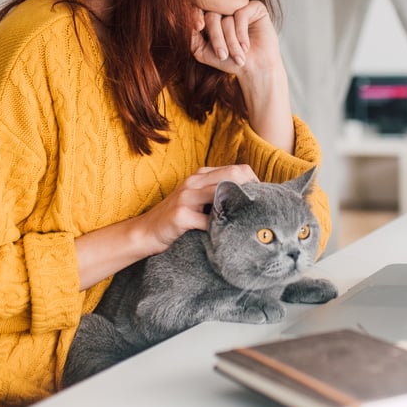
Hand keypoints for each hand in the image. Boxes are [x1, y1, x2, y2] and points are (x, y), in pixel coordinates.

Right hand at [137, 165, 257, 250]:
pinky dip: (221, 229)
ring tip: (249, 222)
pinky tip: (229, 237)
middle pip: (234, 175)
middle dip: (253, 191)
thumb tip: (251, 203)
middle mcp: (194, 181)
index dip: (254, 184)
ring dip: (239, 207)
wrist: (144, 232)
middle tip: (261, 211)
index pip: (238, 170)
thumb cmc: (176, 220)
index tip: (262, 201)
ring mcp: (186, 197)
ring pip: (223, 192)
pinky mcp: (180, 215)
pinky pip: (208, 220)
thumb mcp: (197, 202)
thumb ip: (218, 197)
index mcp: (201, 175)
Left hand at [190, 0, 280, 76]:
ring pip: (227, 18)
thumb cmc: (229, 61)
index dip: (196, 16)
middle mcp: (225, 9)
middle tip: (222, 55)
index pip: (199, 10)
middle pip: (212, 15)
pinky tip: (246, 46)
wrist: (254, 69)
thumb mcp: (202, 51)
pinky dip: (241, 33)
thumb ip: (190, 37)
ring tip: (238, 56)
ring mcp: (240, 7)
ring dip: (231, 41)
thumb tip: (180, 20)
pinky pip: (241, 14)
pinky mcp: (255, 8)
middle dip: (216, 38)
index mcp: (211, 17)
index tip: (198, 27)